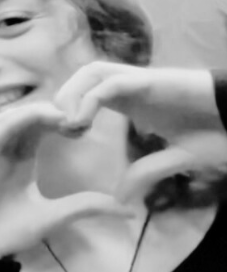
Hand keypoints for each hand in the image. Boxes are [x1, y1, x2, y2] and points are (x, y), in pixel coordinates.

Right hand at [0, 101, 131, 259]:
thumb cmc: (9, 233)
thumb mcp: (56, 216)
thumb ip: (87, 207)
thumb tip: (129, 211)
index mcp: (21, 161)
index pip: (39, 128)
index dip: (59, 120)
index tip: (85, 125)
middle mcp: (5, 152)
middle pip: (25, 117)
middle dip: (50, 111)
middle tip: (78, 113)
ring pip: (9, 118)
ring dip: (34, 111)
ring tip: (62, 114)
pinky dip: (17, 120)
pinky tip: (40, 119)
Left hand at [54, 62, 226, 203]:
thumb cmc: (220, 133)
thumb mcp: (176, 159)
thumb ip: (147, 173)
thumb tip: (121, 198)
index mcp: (131, 101)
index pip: (87, 91)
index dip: (69, 109)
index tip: (65, 136)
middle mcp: (130, 86)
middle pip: (82, 77)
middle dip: (63, 98)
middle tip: (61, 130)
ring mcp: (140, 80)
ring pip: (91, 72)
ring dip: (72, 95)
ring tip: (70, 125)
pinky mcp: (150, 80)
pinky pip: (109, 83)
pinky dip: (88, 100)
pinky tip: (82, 122)